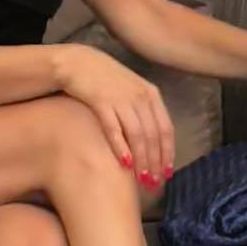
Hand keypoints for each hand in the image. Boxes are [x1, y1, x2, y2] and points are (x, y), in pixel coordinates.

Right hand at [58, 45, 175, 186]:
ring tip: (140, 178)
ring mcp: (121, 98)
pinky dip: (121, 147)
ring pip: (138, 135)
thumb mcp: (131, 90)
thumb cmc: (105, 80)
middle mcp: (140, 96)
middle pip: (153, 135)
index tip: (166, 173)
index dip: (168, 153)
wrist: (78, 63)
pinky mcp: (101, 101)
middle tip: (153, 182)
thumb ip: (144, 111)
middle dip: (155, 162)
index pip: (166, 128)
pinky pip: (114, 128)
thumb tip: (153, 141)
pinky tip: (124, 163)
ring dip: (141, 159)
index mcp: (151, 94)